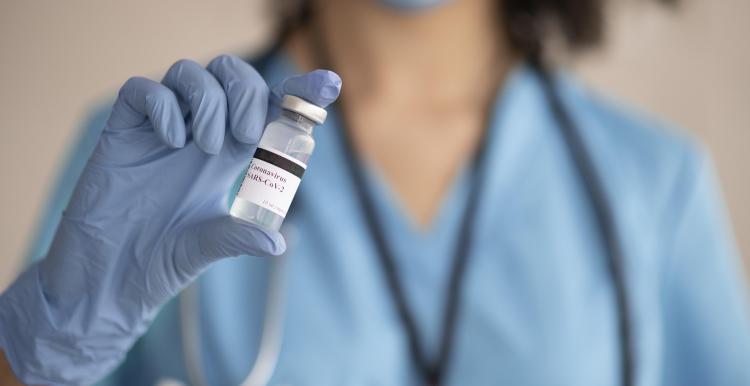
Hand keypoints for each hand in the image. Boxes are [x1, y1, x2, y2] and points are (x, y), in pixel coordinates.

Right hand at [0, 54, 341, 384]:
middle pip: (231, 75)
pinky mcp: (123, 131)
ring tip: (207, 148)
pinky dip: (163, 106)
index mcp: (227, 153)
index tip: (328, 86)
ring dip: (210, 101)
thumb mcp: (209, 245)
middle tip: (248, 137)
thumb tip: (280, 243)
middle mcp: (197, 133)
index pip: (267, 107)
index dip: (298, 92)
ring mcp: (160, 129)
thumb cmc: (160, 259)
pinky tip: (171, 143)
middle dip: (249, 92)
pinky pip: (142, 90)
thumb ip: (241, 236)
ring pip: (190, 73)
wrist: (108, 277)